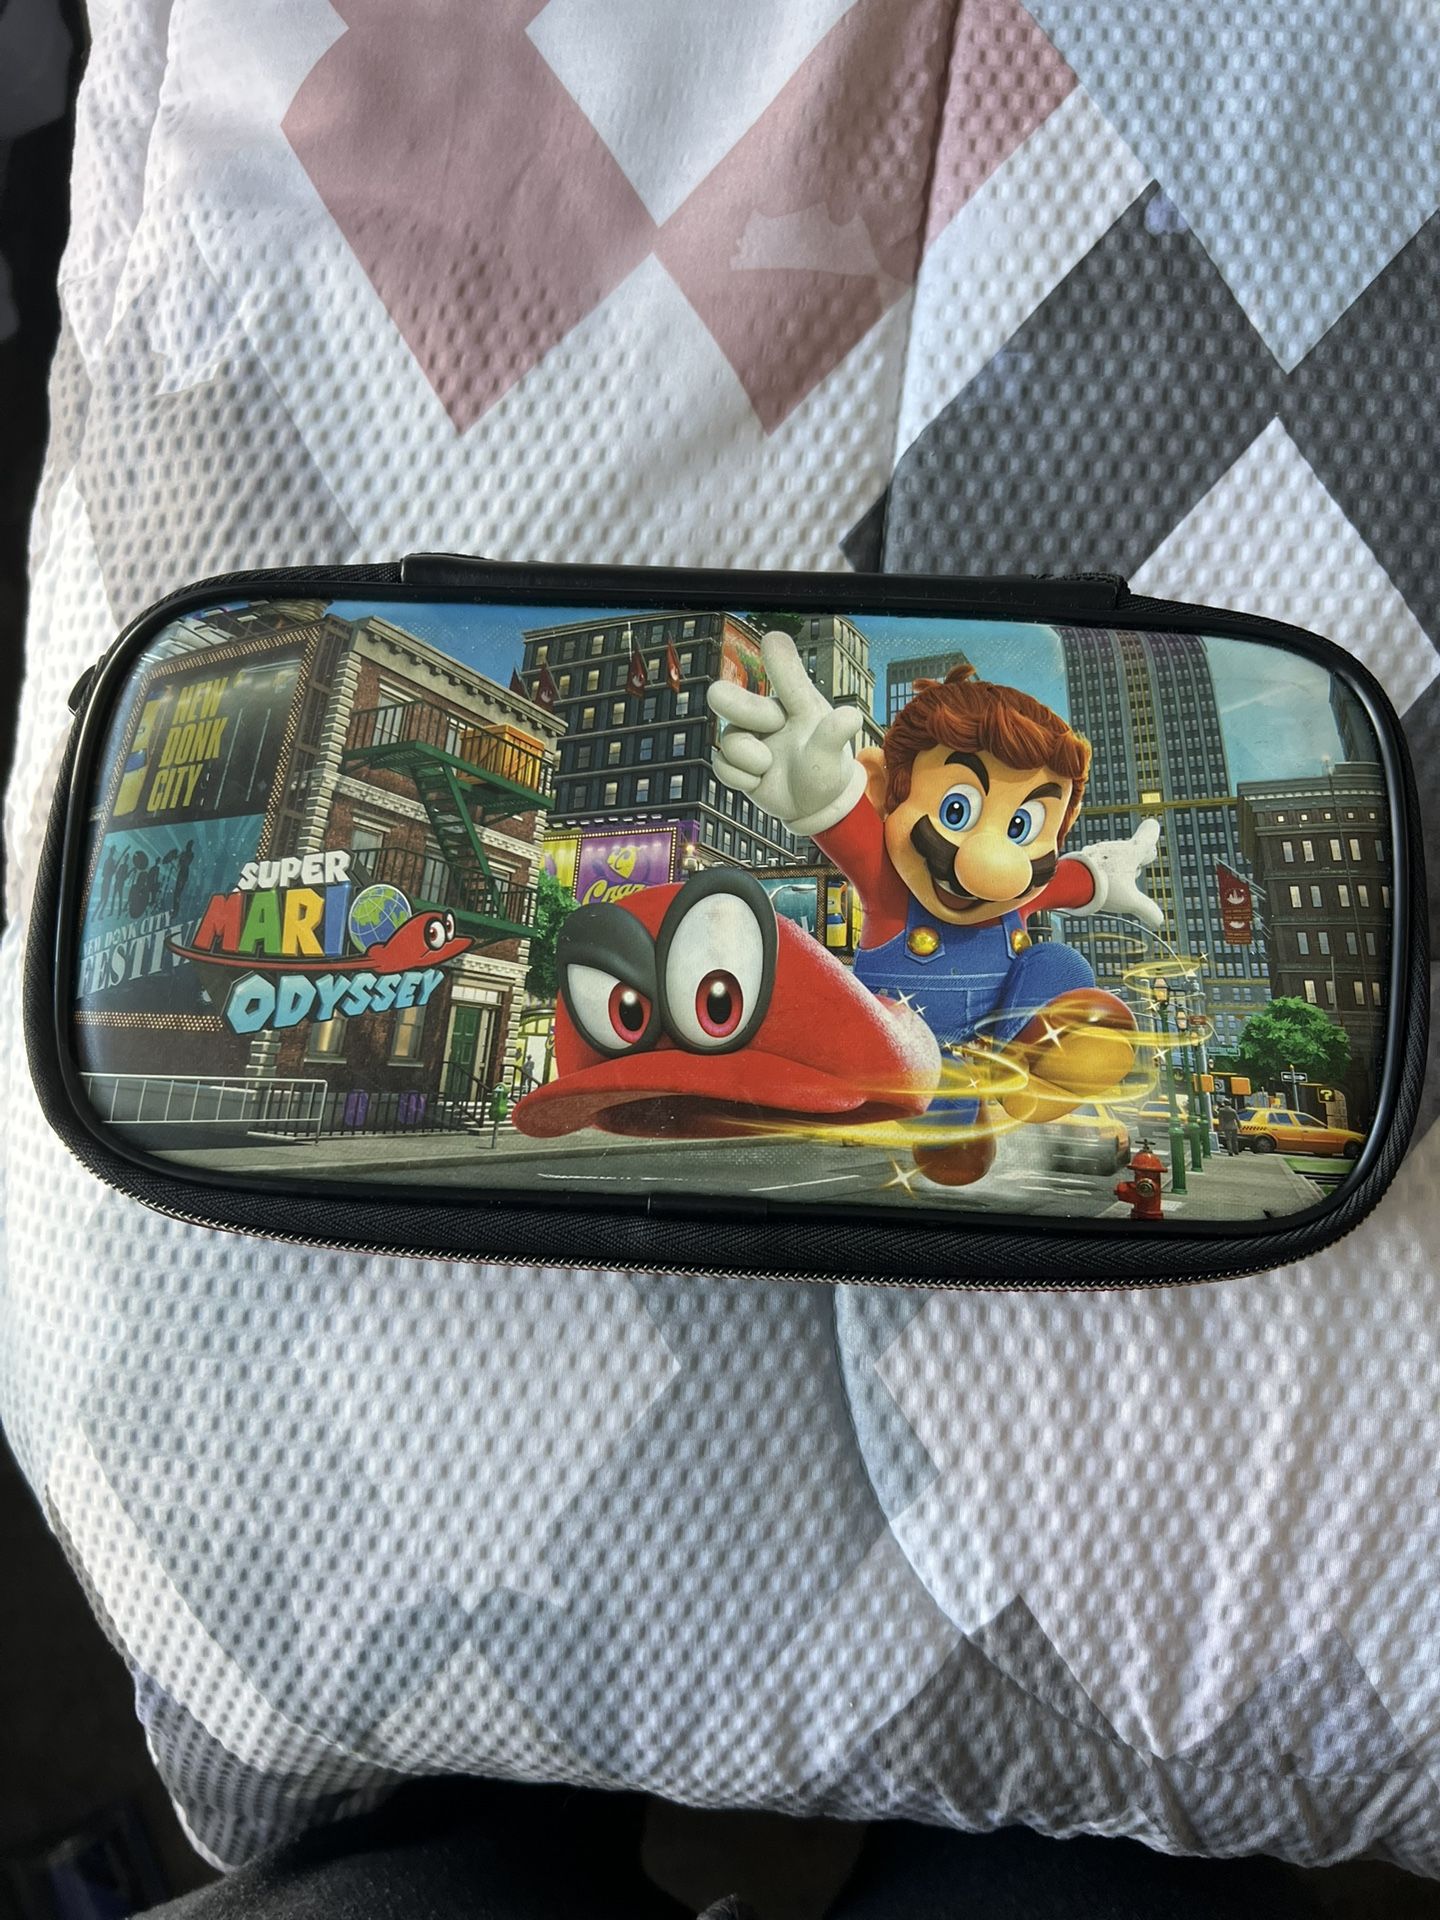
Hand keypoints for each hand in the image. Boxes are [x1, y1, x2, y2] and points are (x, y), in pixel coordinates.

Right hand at [707, 631, 867, 835]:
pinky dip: (741, 779)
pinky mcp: (735, 760)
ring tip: (768, 767)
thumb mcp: (832, 755)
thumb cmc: (826, 770)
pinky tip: (758, 781)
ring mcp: (748, 735)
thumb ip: (835, 734)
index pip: (786, 675)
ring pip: (729, 739)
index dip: (779, 658)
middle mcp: (768, 713)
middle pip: (734, 698)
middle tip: (731, 703)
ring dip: (750, 759)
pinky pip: (722, 765)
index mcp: (796, 702)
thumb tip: (851, 715)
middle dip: (736, 704)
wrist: (811, 805)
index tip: (773, 639)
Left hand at [1071, 816, 1163, 931]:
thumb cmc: (1104, 887)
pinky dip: (1102, 868)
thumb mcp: (1129, 900)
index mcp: (1132, 852)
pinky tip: (1098, 876)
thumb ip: (1146, 910)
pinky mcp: (1082, 859)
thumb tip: (1159, 921)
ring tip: (1124, 872)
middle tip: (1148, 853)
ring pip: (1114, 854)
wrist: (1071, 880)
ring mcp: (1097, 852)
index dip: (1151, 832)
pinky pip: (1096, 861)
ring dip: (1120, 861)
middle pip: (1132, 846)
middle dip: (1141, 851)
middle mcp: (1115, 848)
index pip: (1147, 837)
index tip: (1151, 824)